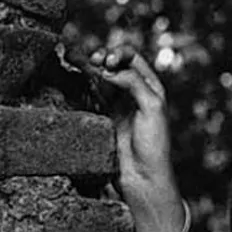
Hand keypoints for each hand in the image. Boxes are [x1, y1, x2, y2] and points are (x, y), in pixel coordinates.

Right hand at [89, 47, 174, 201]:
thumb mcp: (151, 108)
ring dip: (90, 69)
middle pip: (114, 66)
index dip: (119, 54)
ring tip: (78, 61)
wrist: (142, 177)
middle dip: (101, 59)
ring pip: (100, 79)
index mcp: (151, 87)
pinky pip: (92, 96)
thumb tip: (110, 70)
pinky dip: (84, 85)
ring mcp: (117, 105)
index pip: (132, 59)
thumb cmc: (154, 145)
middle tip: (92, 61)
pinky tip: (76, 78)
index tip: (107, 61)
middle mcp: (134, 93)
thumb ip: (133, 84)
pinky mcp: (104, 119)